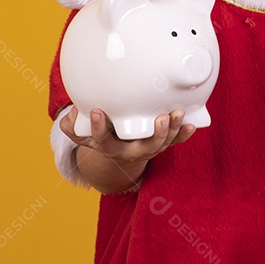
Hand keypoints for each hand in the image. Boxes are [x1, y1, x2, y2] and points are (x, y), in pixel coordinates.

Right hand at [59, 106, 195, 165]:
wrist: (116, 151)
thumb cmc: (100, 134)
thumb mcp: (81, 132)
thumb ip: (72, 124)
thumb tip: (73, 112)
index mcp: (109, 148)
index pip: (103, 141)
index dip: (98, 128)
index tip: (96, 111)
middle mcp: (130, 152)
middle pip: (145, 149)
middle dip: (155, 136)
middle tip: (160, 119)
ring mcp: (148, 149)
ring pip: (163, 144)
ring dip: (172, 131)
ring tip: (178, 114)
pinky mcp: (161, 143)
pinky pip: (174, 141)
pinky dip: (183, 134)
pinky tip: (192, 124)